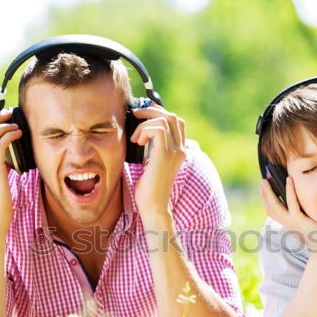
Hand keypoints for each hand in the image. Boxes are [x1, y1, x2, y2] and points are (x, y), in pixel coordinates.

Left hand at [129, 103, 186, 218]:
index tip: (143, 115)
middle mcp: (180, 149)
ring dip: (145, 124)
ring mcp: (175, 151)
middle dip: (151, 111)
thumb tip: (142, 132)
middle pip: (171, 116)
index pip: (176, 122)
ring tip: (136, 138)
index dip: (160, 113)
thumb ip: (153, 148)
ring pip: (164, 120)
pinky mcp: (165, 155)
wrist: (154, 206)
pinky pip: (157, 129)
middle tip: (135, 115)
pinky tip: (138, 142)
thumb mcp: (153, 163)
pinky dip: (144, 131)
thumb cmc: (149, 188)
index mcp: (179, 150)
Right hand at [261, 175, 316, 252]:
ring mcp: (292, 222)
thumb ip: (302, 218)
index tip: (264, 190)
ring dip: (269, 192)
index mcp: (288, 225)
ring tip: (267, 180)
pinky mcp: (300, 220)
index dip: (266, 201)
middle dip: (264, 194)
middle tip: (262, 181)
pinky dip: (289, 190)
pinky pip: (292, 203)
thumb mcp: (307, 226)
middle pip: (270, 208)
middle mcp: (287, 223)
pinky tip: (288, 179)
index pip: (272, 212)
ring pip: (275, 205)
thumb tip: (302, 206)